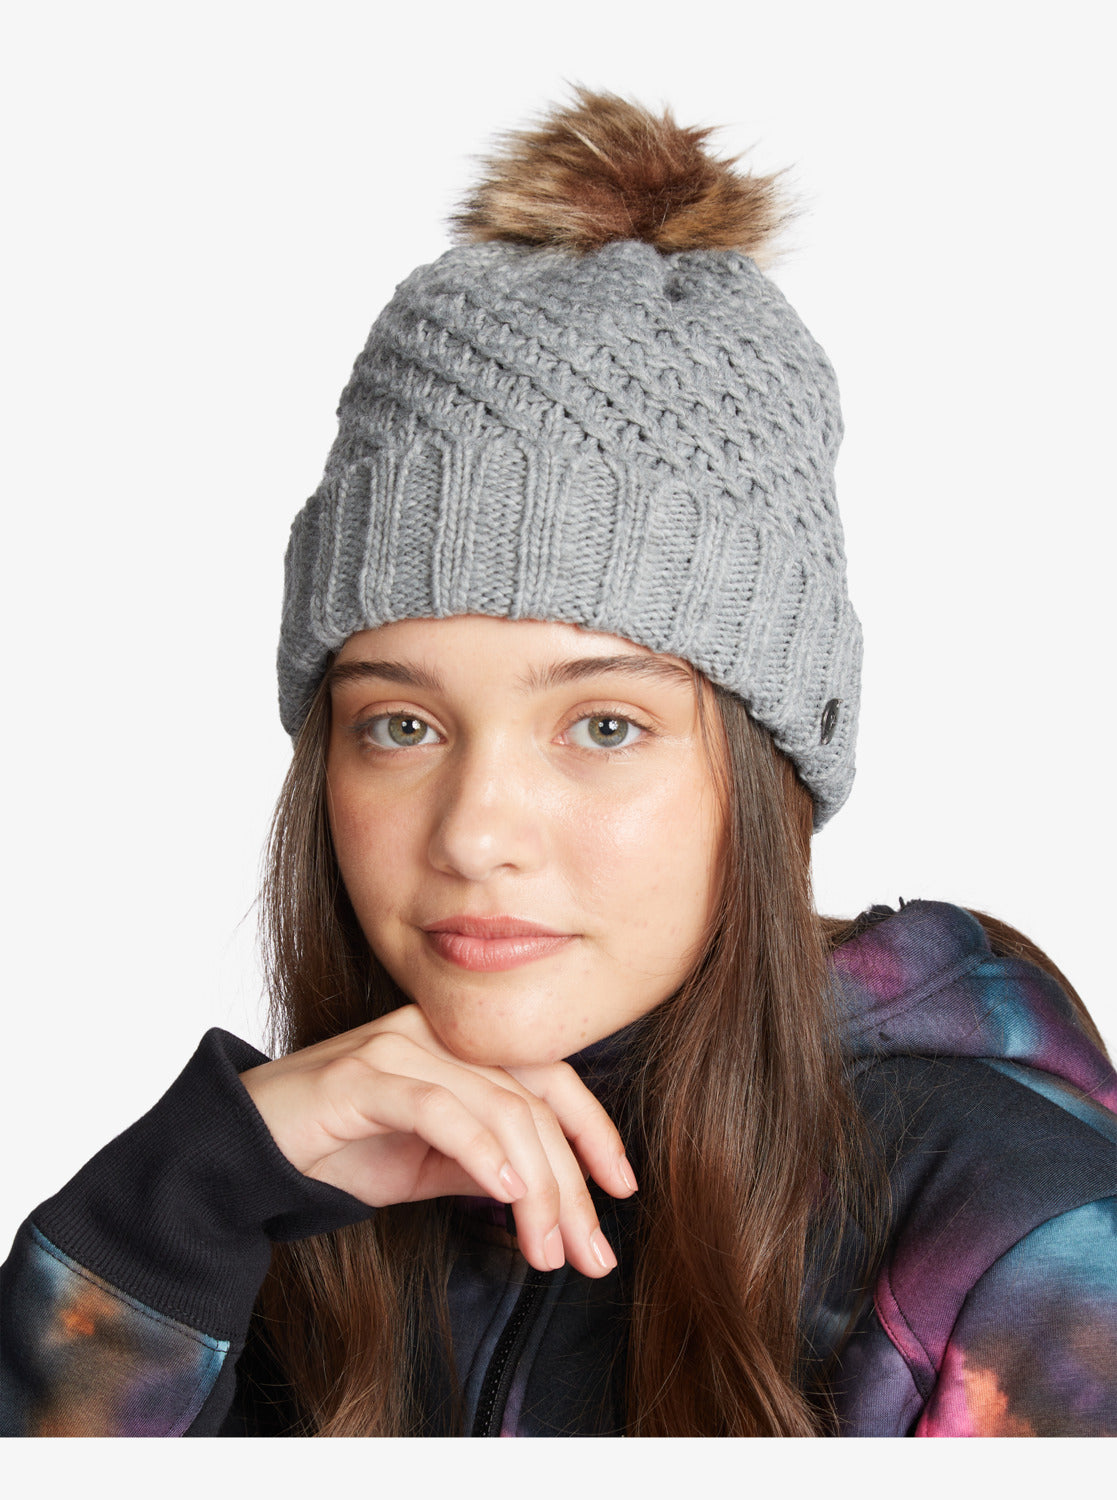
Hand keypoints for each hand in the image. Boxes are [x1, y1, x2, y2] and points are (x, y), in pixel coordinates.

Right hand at [238, 1004, 635, 1277]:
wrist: (242, 1152)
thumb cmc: (333, 1151)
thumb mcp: (425, 1164)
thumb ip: (483, 1163)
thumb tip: (548, 1190)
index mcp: (456, 1046)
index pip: (548, 1078)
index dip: (593, 1131)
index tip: (622, 1190)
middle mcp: (436, 1033)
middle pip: (531, 1100)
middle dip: (571, 1182)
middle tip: (590, 1253)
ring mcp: (399, 1045)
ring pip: (497, 1107)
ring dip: (536, 1186)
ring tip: (550, 1248)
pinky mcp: (363, 1072)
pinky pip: (438, 1106)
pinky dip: (480, 1149)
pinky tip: (507, 1192)